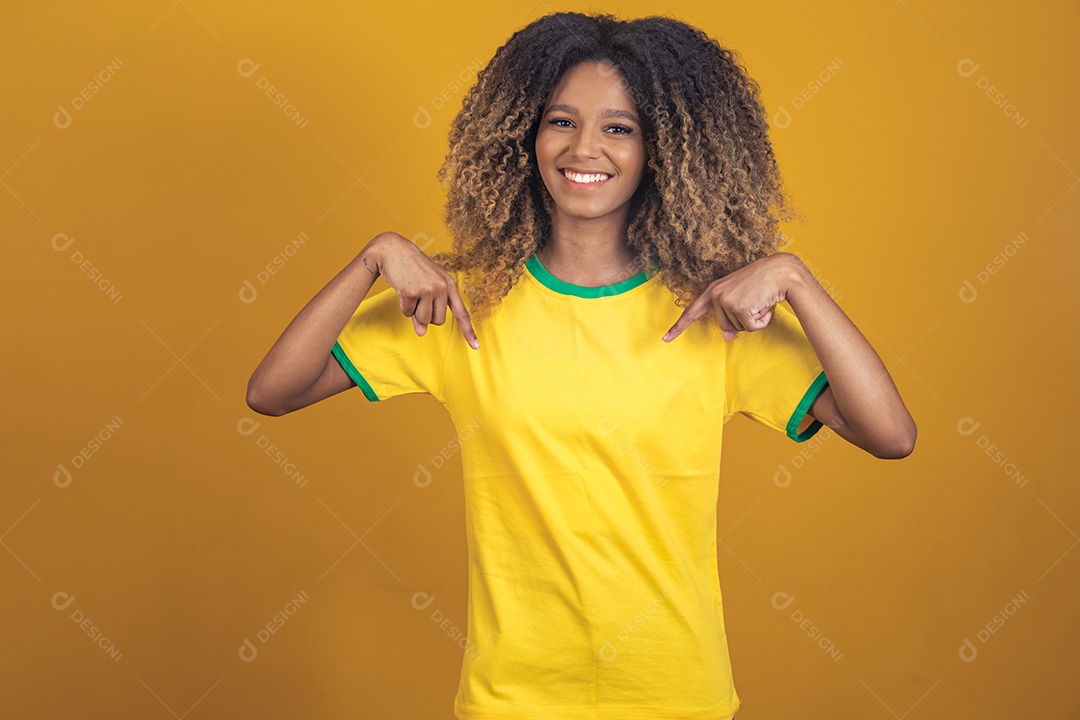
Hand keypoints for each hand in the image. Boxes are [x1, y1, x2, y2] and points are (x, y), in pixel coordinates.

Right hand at [365, 232, 478, 348]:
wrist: (392, 250)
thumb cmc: (411, 269)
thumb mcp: (425, 286)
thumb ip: (427, 310)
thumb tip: (421, 332)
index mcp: (449, 284)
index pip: (461, 312)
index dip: (468, 331)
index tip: (476, 346)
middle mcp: (442, 287)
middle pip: (437, 321)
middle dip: (426, 316)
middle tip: (418, 299)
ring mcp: (428, 289)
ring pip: (423, 320)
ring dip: (414, 312)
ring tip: (410, 293)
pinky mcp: (413, 291)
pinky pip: (408, 312)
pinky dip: (403, 306)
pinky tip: (402, 290)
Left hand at [662, 253, 795, 341]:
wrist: (781, 271)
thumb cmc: (762, 283)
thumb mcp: (741, 299)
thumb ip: (730, 316)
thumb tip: (727, 337)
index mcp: (713, 290)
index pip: (692, 311)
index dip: (678, 327)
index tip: (665, 339)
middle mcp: (715, 294)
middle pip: (726, 326)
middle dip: (743, 320)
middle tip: (754, 302)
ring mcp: (726, 300)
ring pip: (739, 328)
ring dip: (754, 319)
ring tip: (760, 300)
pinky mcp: (739, 307)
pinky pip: (750, 328)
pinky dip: (762, 321)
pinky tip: (765, 305)